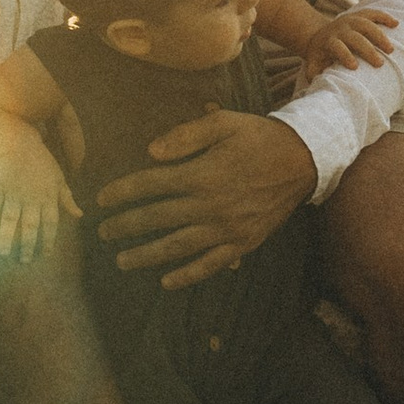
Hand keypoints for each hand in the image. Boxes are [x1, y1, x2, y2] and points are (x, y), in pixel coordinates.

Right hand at [0, 135, 74, 266]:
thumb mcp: (59, 179)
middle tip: (23, 261)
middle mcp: (31, 197)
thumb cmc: (42, 162)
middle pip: (29, 226)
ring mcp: (14, 192)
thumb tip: (79, 215)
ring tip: (3, 253)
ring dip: (6, 238)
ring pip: (10, 219)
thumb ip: (67, 199)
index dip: (48, 241)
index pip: (50, 224)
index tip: (45, 255)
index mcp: (48, 197)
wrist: (20, 142)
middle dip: (26, 246)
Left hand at [91, 110, 317, 290]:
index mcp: (201, 174)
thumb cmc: (258, 137)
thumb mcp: (222, 122)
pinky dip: (187, 275)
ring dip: (146, 255)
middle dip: (125, 226)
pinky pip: (210, 264)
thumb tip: (150, 153)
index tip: (100, 200)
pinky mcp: (243, 243)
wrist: (303, 159)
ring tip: (121, 261)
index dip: (121, 192)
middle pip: (156, 218)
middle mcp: (210, 205)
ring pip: (177, 247)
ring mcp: (226, 228)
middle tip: (102, 232)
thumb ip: (185, 136)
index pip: (149, 185)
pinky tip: (166, 281)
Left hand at [308, 5, 397, 70]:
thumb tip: (322, 88)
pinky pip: (372, 13)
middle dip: (367, 49)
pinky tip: (396, 24)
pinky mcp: (357, 16)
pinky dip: (384, 17)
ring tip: (390, 50)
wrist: (317, 35)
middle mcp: (339, 29)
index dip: (345, 55)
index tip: (354, 66)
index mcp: (328, 41)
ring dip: (379, 35)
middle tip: (379, 63)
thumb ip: (315, 74)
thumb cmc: (319, 56)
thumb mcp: (313, 65)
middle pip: (355, 37)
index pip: (336, 46)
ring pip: (365, 24)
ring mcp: (349, 21)